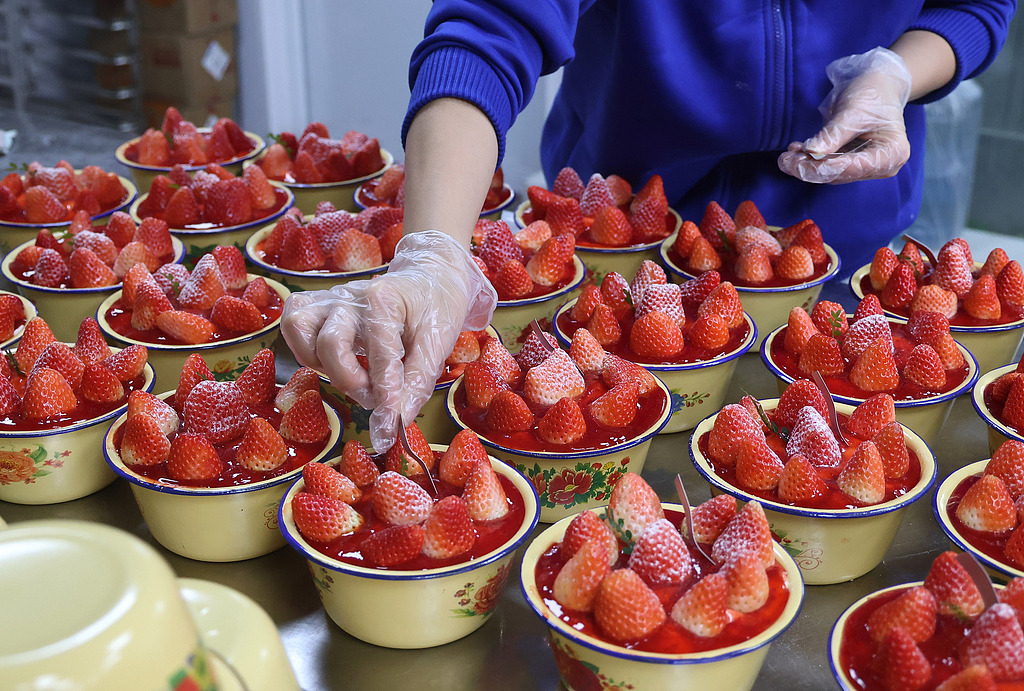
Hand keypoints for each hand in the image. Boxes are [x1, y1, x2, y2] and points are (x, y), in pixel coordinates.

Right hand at [280, 230, 496, 451]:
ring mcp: (331, 297)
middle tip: (376, 395)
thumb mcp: (438, 345)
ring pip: (301, 329)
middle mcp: (353, 295)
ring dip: (324, 364)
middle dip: (352, 381)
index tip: (389, 428)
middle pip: (330, 344)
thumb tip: (395, 423)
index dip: (385, 397)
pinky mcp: (318, 303)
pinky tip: (332, 360)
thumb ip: (416, 384)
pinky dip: (304, 348)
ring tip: (355, 375)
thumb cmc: (435, 311)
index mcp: (387, 299)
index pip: (380, 355)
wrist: (430, 277)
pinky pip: (292, 324)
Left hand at [778, 47, 912, 183]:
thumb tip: (810, 152)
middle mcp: (881, 166)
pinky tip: (794, 151)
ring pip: (829, 173)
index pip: (854, 168)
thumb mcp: (852, 111)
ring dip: (805, 165)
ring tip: (786, 157)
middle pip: (839, 174)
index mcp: (892, 154)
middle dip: (810, 168)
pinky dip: (808, 160)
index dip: (825, 168)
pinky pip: (826, 166)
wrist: (876, 84)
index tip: (799, 164)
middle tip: (785, 160)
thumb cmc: (872, 93)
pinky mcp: (849, 162)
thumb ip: (832, 135)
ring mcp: (865, 166)